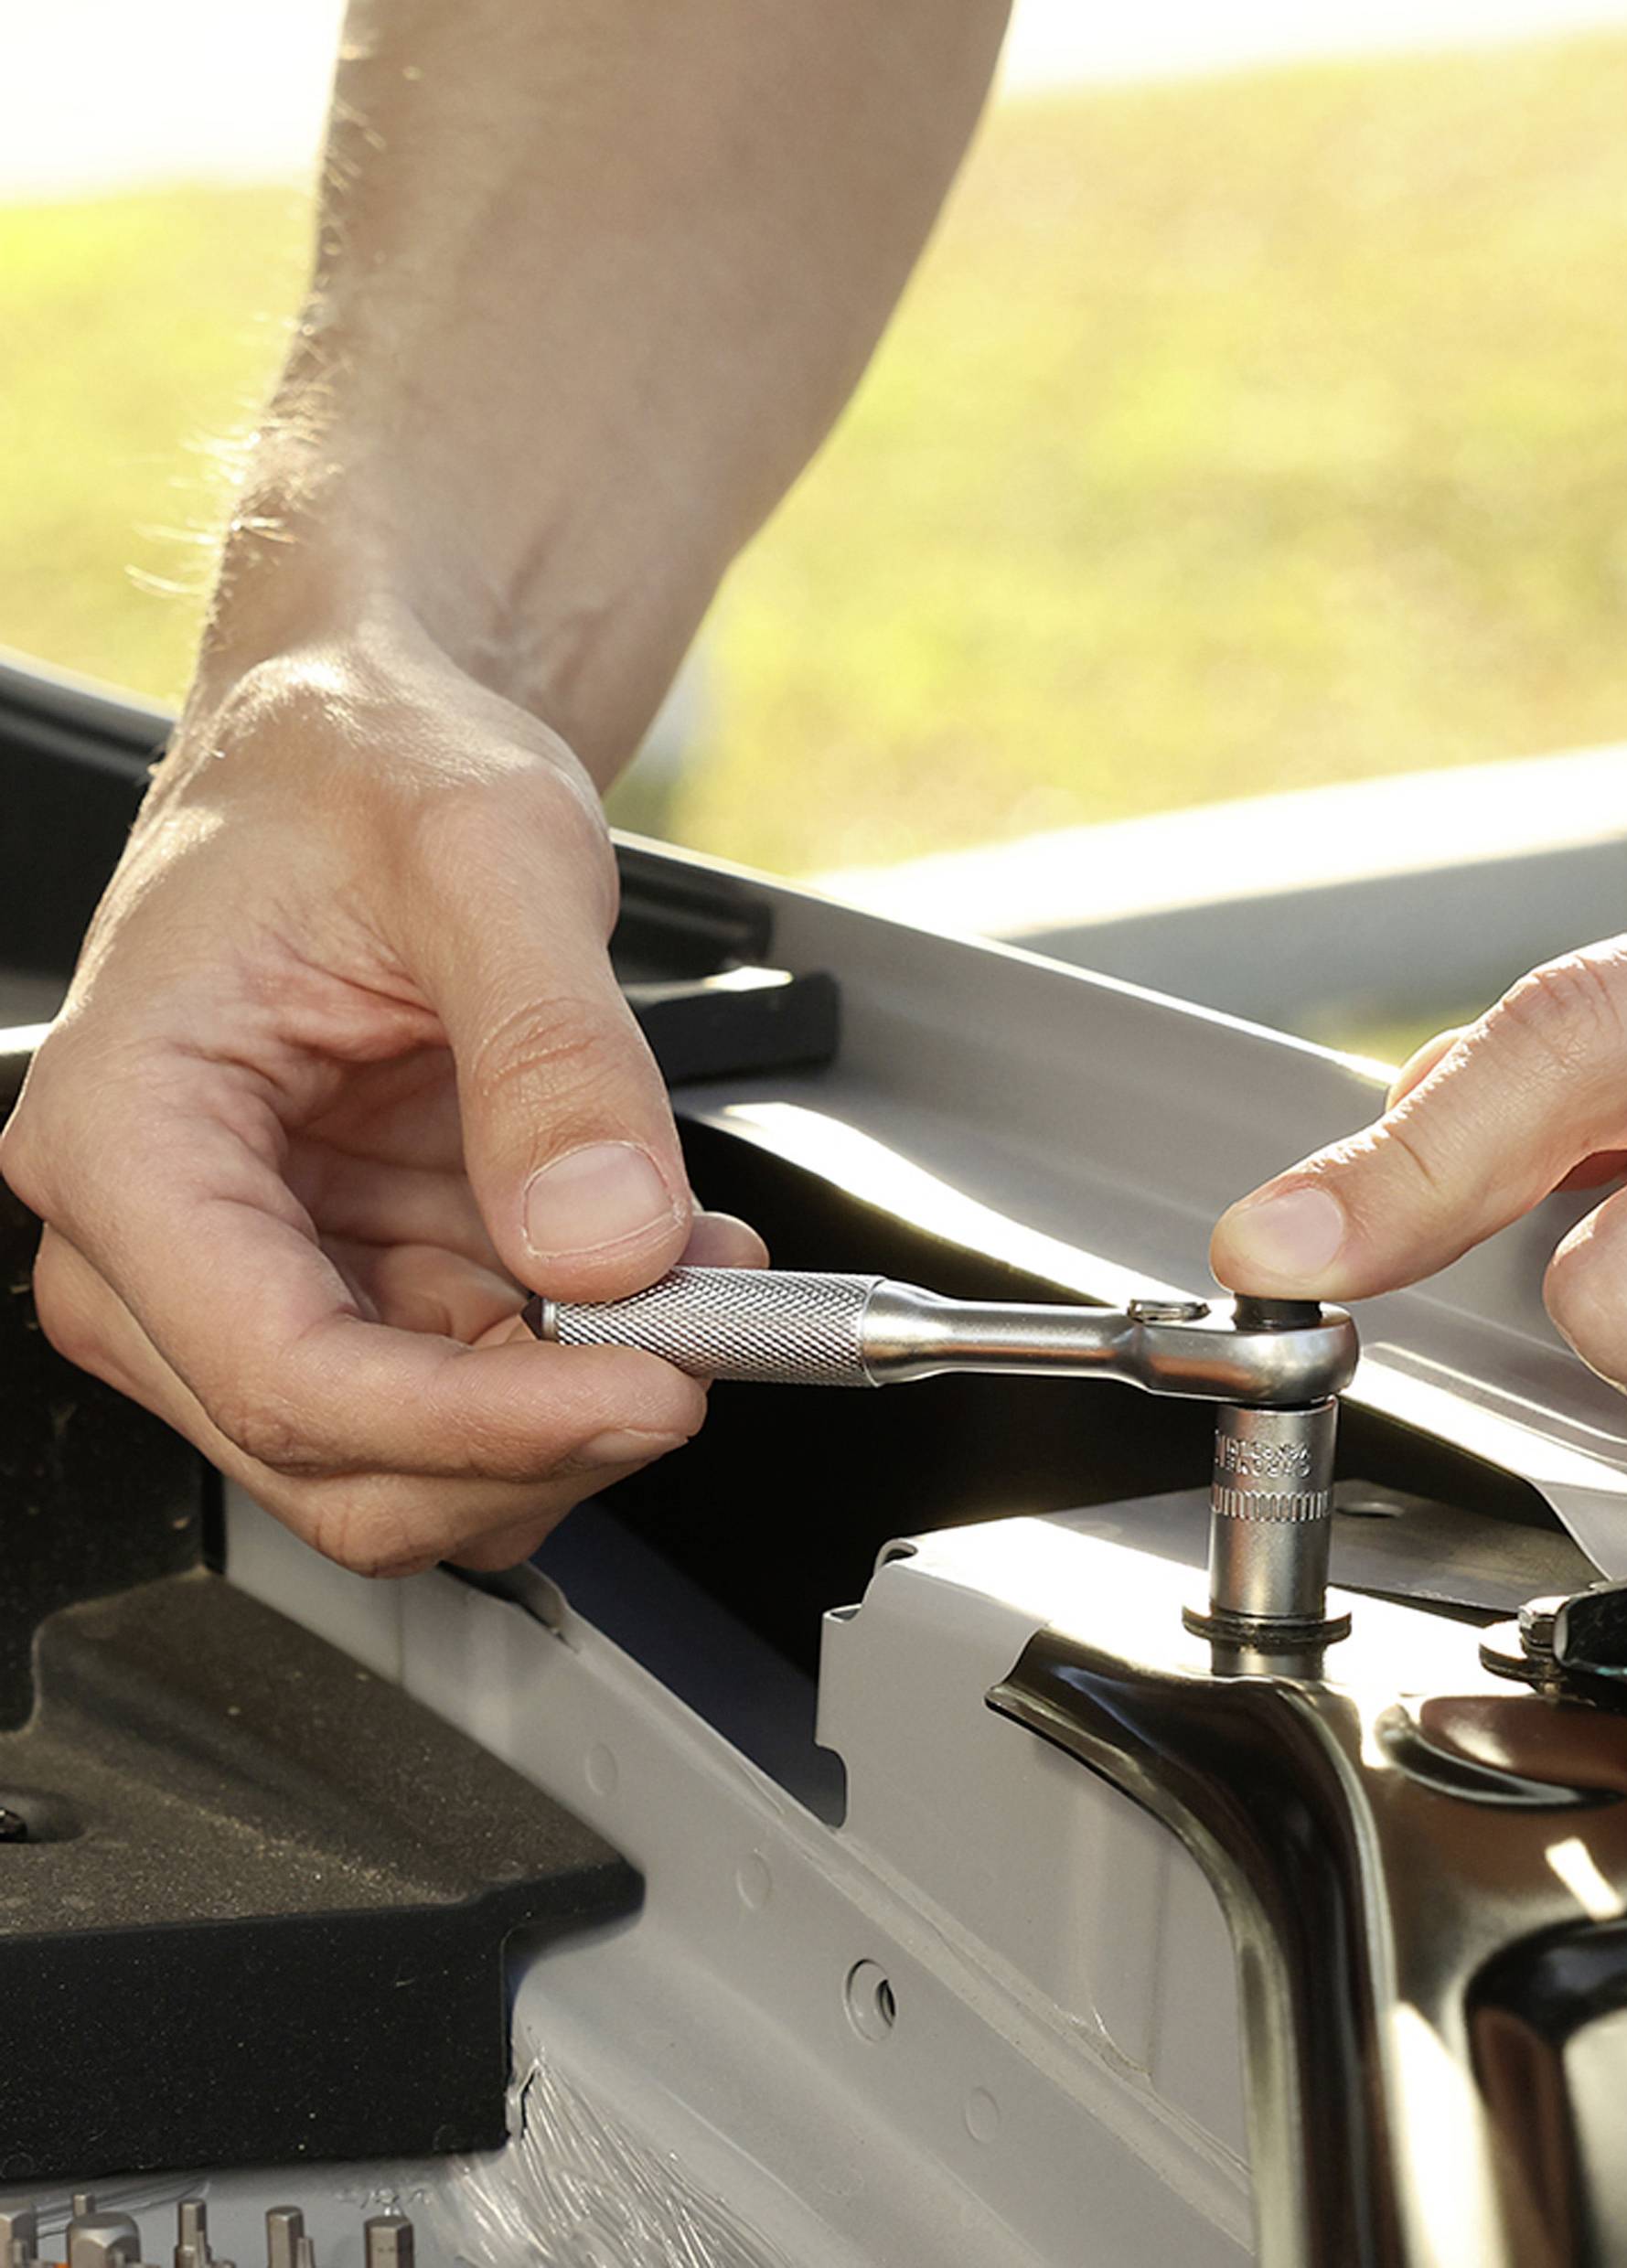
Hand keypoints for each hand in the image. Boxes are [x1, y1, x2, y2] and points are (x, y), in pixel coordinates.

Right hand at [0, 618, 756, 1575]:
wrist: (366, 738)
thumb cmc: (366, 764)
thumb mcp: (490, 856)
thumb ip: (553, 1055)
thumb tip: (604, 1241)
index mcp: (131, 1131)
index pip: (285, 1373)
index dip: (482, 1424)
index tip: (655, 1389)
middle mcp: (159, 1235)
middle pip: (337, 1458)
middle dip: (538, 1434)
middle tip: (707, 1341)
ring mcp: (254, 1269)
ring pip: (412, 1458)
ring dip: (574, 1399)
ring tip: (700, 1276)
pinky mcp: (348, 1274)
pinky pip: (467, 1385)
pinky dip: (582, 1359)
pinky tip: (662, 1265)